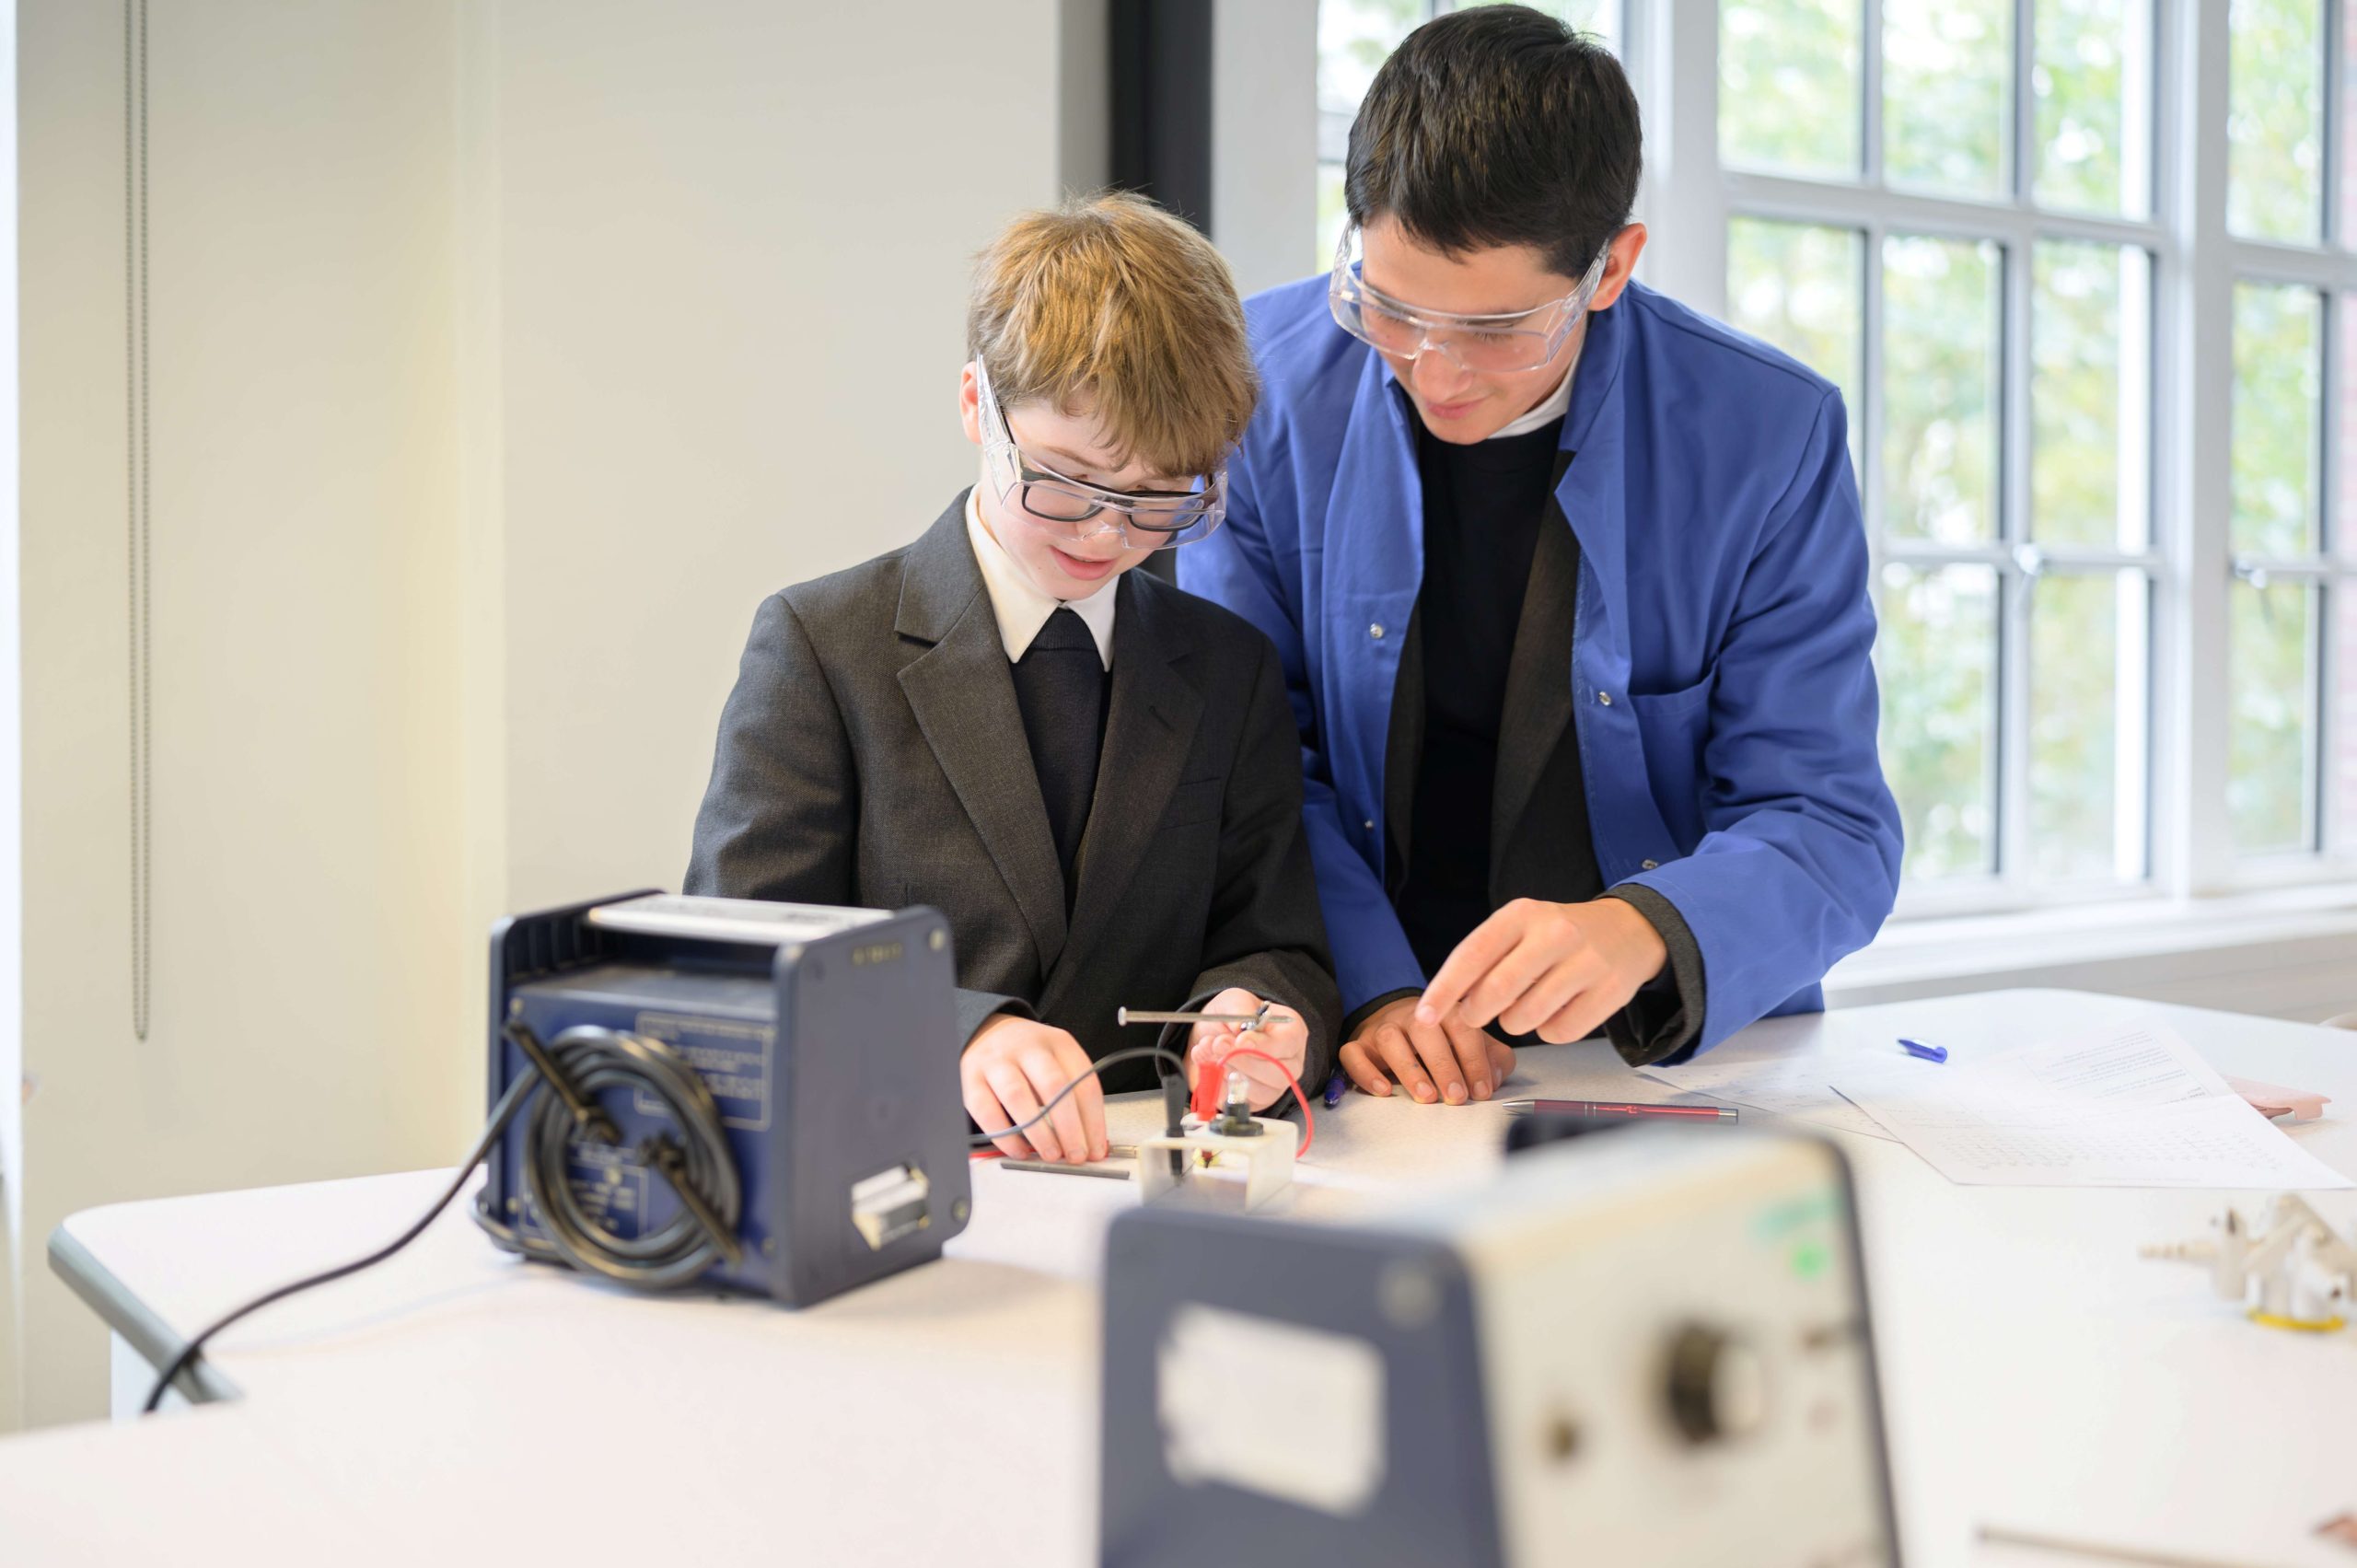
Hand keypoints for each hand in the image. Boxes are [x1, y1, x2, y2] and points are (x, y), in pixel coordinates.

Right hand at [961, 1014, 1107, 1162]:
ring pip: (1018, 1097)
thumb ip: (1073, 1096)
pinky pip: (987, 1111)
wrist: (987, 1032)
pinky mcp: (971, 1078)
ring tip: (1051, 1155)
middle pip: (1054, 1086)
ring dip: (1038, 1133)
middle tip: (1076, 1155)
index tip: (1096, 1149)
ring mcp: (997, 1062)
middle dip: (1069, 1127)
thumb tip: (1090, 1141)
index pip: (1084, 1082)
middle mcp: (1028, 1048)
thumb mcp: (1057, 1061)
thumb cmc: (1028, 1056)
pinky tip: (1019, 1151)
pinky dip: (1005, 1137)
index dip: (1094, 1121)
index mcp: (1058, 1043)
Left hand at [1188, 988, 1307, 1111]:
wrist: (1212, 1036)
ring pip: (1260, 1091)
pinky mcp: (1256, 1101)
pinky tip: (1210, 1069)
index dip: (1263, 1045)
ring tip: (1210, 1052)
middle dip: (1242, 1060)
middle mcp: (1289, 1061)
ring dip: (1228, 1072)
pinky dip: (1220, 1087)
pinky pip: (1241, 1101)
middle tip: (1218, 1044)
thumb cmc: (1232, 1018)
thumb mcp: (1234, 1000)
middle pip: (1278, 1073)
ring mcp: (1274, 1085)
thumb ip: (1239, 1008)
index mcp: (1291, 1032)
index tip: (1240, 1039)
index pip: (1288, 1043)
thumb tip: (1240, 1026)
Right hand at [1338, 994, 1515, 1105]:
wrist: (1400, 1021)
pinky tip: (1383, 1091)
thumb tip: (1493, 1078)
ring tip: (1426, 1096)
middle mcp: (1412, 1015)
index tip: (1482, 1090)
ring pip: (1389, 1039)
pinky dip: (1366, 1073)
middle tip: (1456, 1097)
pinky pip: (1353, 1053)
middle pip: (1425, 1031)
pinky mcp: (1359, 1044)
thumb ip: (1493, 1058)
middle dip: (1444, 1066)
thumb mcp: (1474, 1044)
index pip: (1461, 1027)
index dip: (1474, 1059)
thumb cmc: (1443, 1040)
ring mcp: (1383, 1028)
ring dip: (1409, 1069)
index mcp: (1445, 1011)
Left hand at [1417, 897, 1667, 1045]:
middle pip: (1497, 991)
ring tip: (1526, 1004)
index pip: (1472, 954)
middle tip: (1475, 1015)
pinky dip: (1550, 1030)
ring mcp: (1586, 962)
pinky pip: (1559, 1033)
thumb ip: (1483, 959)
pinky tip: (1558, 1009)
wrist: (1628, 931)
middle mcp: (1555, 933)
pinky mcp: (1610, 992)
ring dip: (1515, 1023)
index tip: (1424, 1016)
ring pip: (1525, 1018)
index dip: (1444, 990)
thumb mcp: (1519, 929)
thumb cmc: (1557, 936)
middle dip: (1476, 1013)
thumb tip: (1446, 1003)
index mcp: (1523, 914)